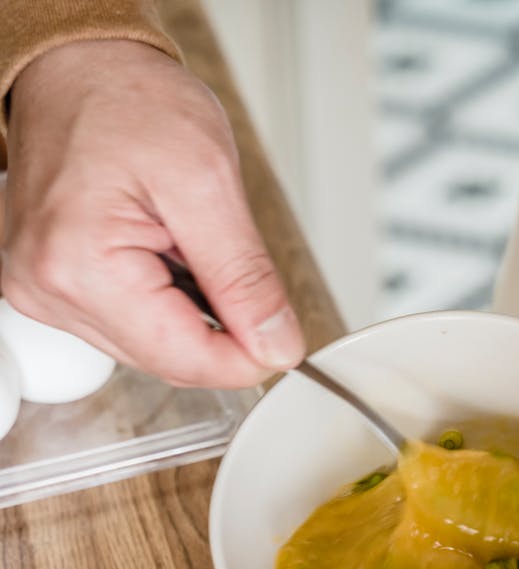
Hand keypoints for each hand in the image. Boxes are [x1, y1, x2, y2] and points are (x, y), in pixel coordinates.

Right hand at [2, 41, 304, 385]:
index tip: (283, 338)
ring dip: (187, 313)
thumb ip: (244, 277)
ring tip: (182, 244)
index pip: (183, 359)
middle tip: (232, 266)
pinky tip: (161, 254)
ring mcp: (44, 293)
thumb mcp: (207, 182)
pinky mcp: (52, 289)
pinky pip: (128, 325)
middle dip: (217, 328)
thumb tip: (275, 344)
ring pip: (150, 347)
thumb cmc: (129, 101)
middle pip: (167, 359)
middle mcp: (49, 290)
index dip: (247, 357)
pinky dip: (161, 301)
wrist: (81, 69)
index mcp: (81, 268)